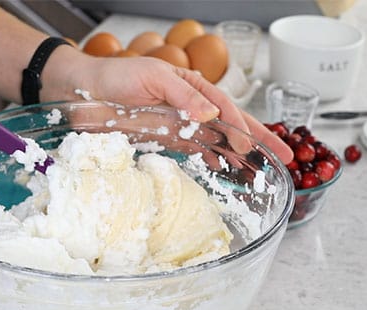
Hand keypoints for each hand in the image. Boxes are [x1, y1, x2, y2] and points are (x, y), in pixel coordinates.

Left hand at [44, 49, 291, 163]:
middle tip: (283, 160)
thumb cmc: (116, 77)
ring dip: (236, 157)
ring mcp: (178, 124)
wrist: (83, 92)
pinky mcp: (162, 140)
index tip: (257, 146)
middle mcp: (190, 106)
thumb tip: (210, 115)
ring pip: (215, 142)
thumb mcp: (153, 78)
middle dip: (257, 143)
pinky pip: (192, 151)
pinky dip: (209, 161)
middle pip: (230, 127)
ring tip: (258, 174)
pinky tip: (222, 172)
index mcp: (193, 87)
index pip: (227, 109)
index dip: (246, 128)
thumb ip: (182, 96)